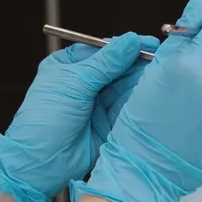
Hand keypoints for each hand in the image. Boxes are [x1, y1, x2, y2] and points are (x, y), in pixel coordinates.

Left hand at [0, 33, 158, 201]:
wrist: (42, 160)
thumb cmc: (46, 118)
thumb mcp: (76, 82)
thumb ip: (106, 62)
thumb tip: (130, 41)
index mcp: (67, 67)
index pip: (101, 50)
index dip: (125, 46)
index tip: (147, 42)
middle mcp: (83, 84)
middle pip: (116, 69)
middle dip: (136, 64)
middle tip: (159, 58)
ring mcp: (96, 105)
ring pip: (123, 88)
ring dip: (139, 82)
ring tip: (159, 75)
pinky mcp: (108, 125)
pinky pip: (126, 108)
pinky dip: (138, 102)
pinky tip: (152, 95)